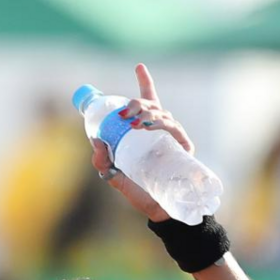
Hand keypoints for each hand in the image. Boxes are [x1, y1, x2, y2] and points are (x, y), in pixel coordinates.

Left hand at [90, 64, 194, 221]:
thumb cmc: (141, 193)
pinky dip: (161, 124)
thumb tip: (95, 141)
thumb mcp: (115, 177)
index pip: (150, 102)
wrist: (161, 213)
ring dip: (146, 113)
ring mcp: (174, 140)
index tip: (139, 66)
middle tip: (122, 112)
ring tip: (132, 119)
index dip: (146, 83)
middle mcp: (163, 133)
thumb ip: (103, 162)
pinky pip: (175, 130)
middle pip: (152, 107)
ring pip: (162, 115)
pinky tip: (146, 125)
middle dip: (137, 103)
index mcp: (148, 134)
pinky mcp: (184, 150)